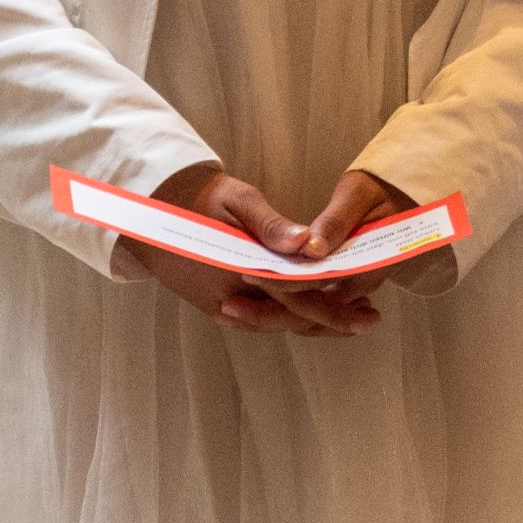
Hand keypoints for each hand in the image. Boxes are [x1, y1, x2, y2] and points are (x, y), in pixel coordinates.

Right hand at [129, 162, 382, 338]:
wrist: (151, 213)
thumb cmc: (200, 198)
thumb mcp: (236, 200)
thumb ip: (271, 225)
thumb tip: (307, 244)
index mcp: (240, 271)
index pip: (295, 296)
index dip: (333, 305)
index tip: (365, 307)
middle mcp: (231, 299)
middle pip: (291, 318)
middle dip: (333, 322)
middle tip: (372, 319)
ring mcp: (222, 308)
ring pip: (278, 323)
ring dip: (316, 323)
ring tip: (355, 318)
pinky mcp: (218, 308)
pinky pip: (262, 319)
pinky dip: (291, 318)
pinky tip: (316, 312)